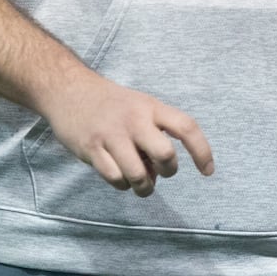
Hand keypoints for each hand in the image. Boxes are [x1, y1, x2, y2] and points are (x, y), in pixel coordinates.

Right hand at [40, 72, 213, 196]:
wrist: (69, 89)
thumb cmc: (112, 104)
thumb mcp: (140, 107)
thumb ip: (154, 135)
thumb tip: (158, 173)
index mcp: (151, 107)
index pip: (186, 127)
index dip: (202, 151)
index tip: (207, 171)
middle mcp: (134, 120)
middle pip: (166, 156)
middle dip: (167, 172)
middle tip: (158, 171)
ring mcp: (112, 135)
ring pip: (139, 176)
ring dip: (143, 187)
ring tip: (137, 180)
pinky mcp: (92, 149)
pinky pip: (115, 180)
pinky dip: (121, 184)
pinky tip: (117, 172)